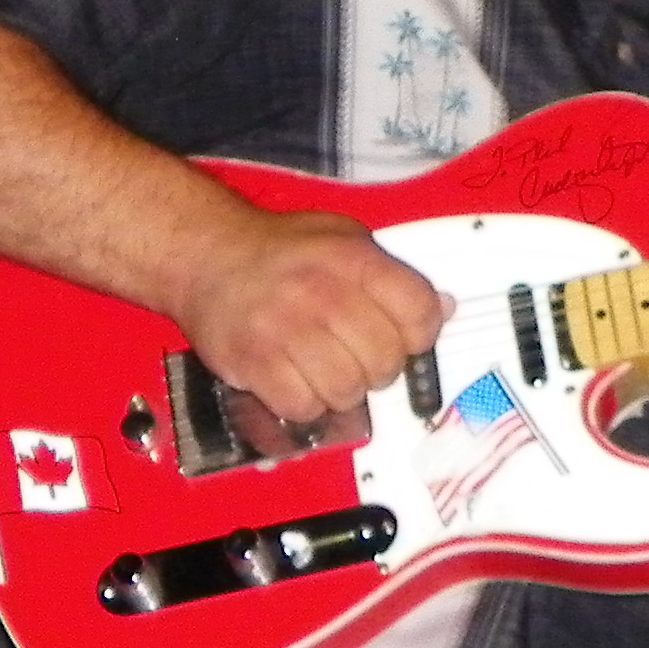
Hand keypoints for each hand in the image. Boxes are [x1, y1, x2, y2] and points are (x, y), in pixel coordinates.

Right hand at [170, 207, 443, 423]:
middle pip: (385, 362)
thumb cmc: (280, 252)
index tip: (403, 337)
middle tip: (354, 356)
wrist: (205, 254)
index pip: (418, 313)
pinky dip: (304, 403)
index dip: (419, 335)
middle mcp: (322, 293)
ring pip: (347, 392)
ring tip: (321, 367)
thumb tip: (444, 309)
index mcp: (353, 259)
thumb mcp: (343, 240)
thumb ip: (393, 276)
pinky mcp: (255, 362)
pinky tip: (293, 379)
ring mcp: (286, 330)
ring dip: (339, 389)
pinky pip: (304, 407)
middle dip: (376, 368)